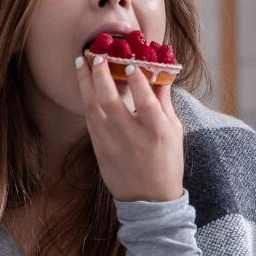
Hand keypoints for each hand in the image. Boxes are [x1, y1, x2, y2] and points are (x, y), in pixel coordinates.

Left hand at [75, 52, 184, 202]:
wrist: (149, 200)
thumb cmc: (167, 162)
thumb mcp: (174, 131)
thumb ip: (163, 101)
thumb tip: (158, 71)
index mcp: (157, 132)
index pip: (145, 100)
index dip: (136, 79)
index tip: (129, 62)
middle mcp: (132, 137)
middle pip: (110, 101)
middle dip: (101, 74)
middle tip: (98, 55)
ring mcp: (112, 145)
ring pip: (93, 108)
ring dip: (85, 82)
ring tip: (82, 62)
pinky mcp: (99, 150)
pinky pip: (89, 120)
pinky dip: (86, 100)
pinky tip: (85, 86)